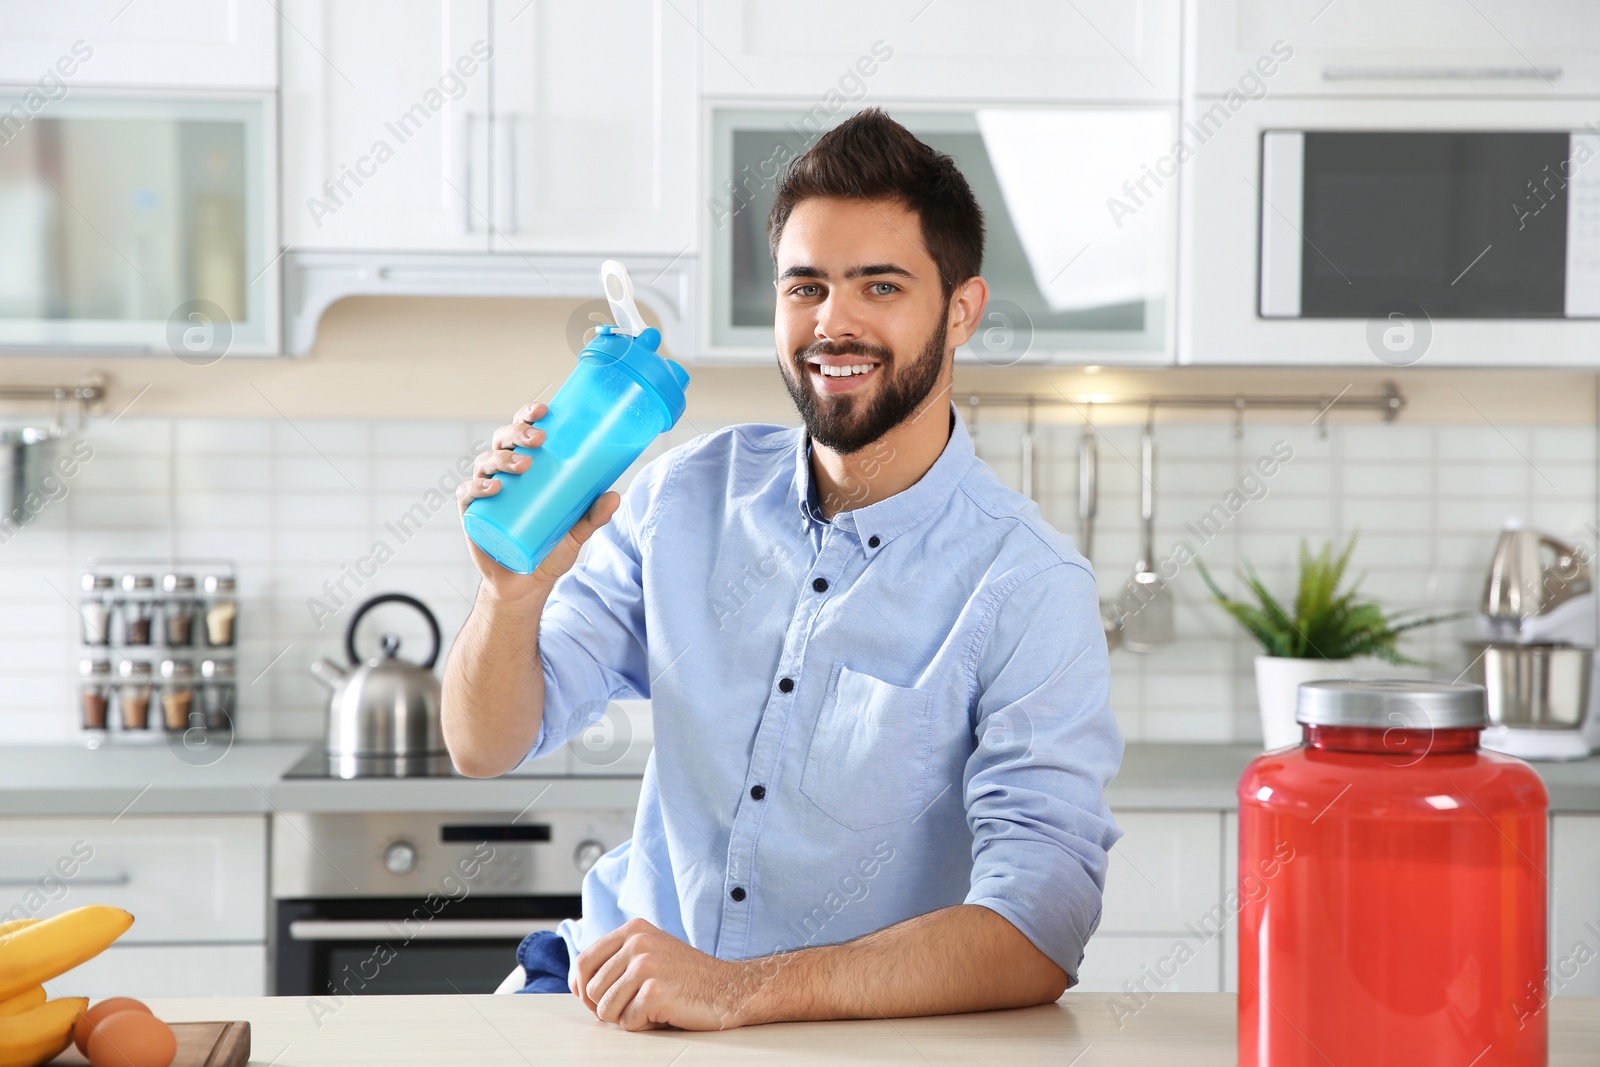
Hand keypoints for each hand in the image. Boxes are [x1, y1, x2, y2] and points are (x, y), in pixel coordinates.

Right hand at [457, 400, 621, 601]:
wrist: (526, 584)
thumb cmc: (548, 548)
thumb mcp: (576, 530)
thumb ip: (594, 515)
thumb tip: (615, 496)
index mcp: (525, 467)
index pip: (523, 432)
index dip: (529, 415)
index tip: (545, 410)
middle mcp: (502, 473)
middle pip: (503, 441)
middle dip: (518, 433)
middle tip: (539, 440)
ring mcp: (484, 492)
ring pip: (486, 462)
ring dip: (503, 458)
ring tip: (523, 465)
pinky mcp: (472, 514)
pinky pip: (467, 494)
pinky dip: (477, 487)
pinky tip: (494, 488)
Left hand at [573, 918, 752, 1031]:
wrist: (729, 989)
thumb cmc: (687, 978)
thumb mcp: (650, 953)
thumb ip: (618, 960)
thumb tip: (579, 983)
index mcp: (633, 930)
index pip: (583, 961)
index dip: (581, 987)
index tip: (591, 1000)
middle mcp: (637, 942)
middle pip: (590, 989)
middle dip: (607, 1007)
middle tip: (634, 1006)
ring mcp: (646, 965)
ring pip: (605, 1009)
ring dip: (626, 1017)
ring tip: (652, 1007)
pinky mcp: (654, 990)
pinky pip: (628, 1022)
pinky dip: (644, 1025)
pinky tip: (664, 1013)